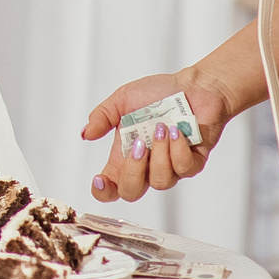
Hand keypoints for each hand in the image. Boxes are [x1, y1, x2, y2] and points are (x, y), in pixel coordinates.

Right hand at [79, 69, 234, 203]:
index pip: (111, 186)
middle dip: (132, 171)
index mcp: (126, 155)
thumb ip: (102, 116)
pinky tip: (177, 131)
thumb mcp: (122, 99)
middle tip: (139, 145)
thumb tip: (86, 134)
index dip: (102, 191)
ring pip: (160, 181)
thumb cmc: (159, 93)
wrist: (193, 86)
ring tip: (161, 128)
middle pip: (132, 192)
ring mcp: (171, 167)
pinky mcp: (193, 163)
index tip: (100, 178)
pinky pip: (184, 169)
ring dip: (159, 153)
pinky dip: (178, 149)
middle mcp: (147, 165)